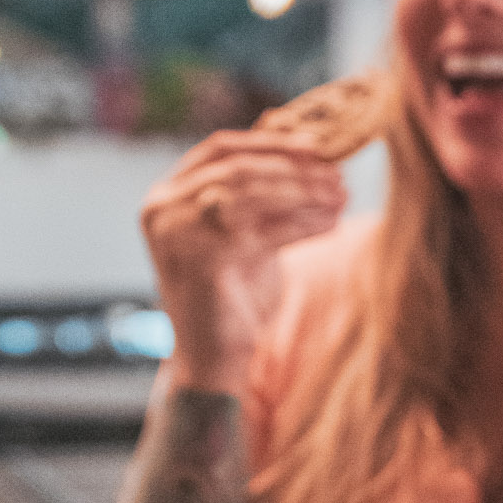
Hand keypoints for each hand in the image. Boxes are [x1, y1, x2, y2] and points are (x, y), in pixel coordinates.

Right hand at [140, 131, 347, 393]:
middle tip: (338, 177)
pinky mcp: (201, 260)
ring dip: (302, 191)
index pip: (220, 149)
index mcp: (166, 195)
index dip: (271, 142)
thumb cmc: (233, 297)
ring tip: (340, 198)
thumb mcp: (243, 234)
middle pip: (238, 166)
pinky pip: (262, 229)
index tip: (317, 146)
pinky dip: (302, 223)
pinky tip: (331, 225)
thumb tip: (306, 148)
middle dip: (294, 168)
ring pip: (250, 190)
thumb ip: (259, 195)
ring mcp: (176, 233)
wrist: (212, 360)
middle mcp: (162, 209)